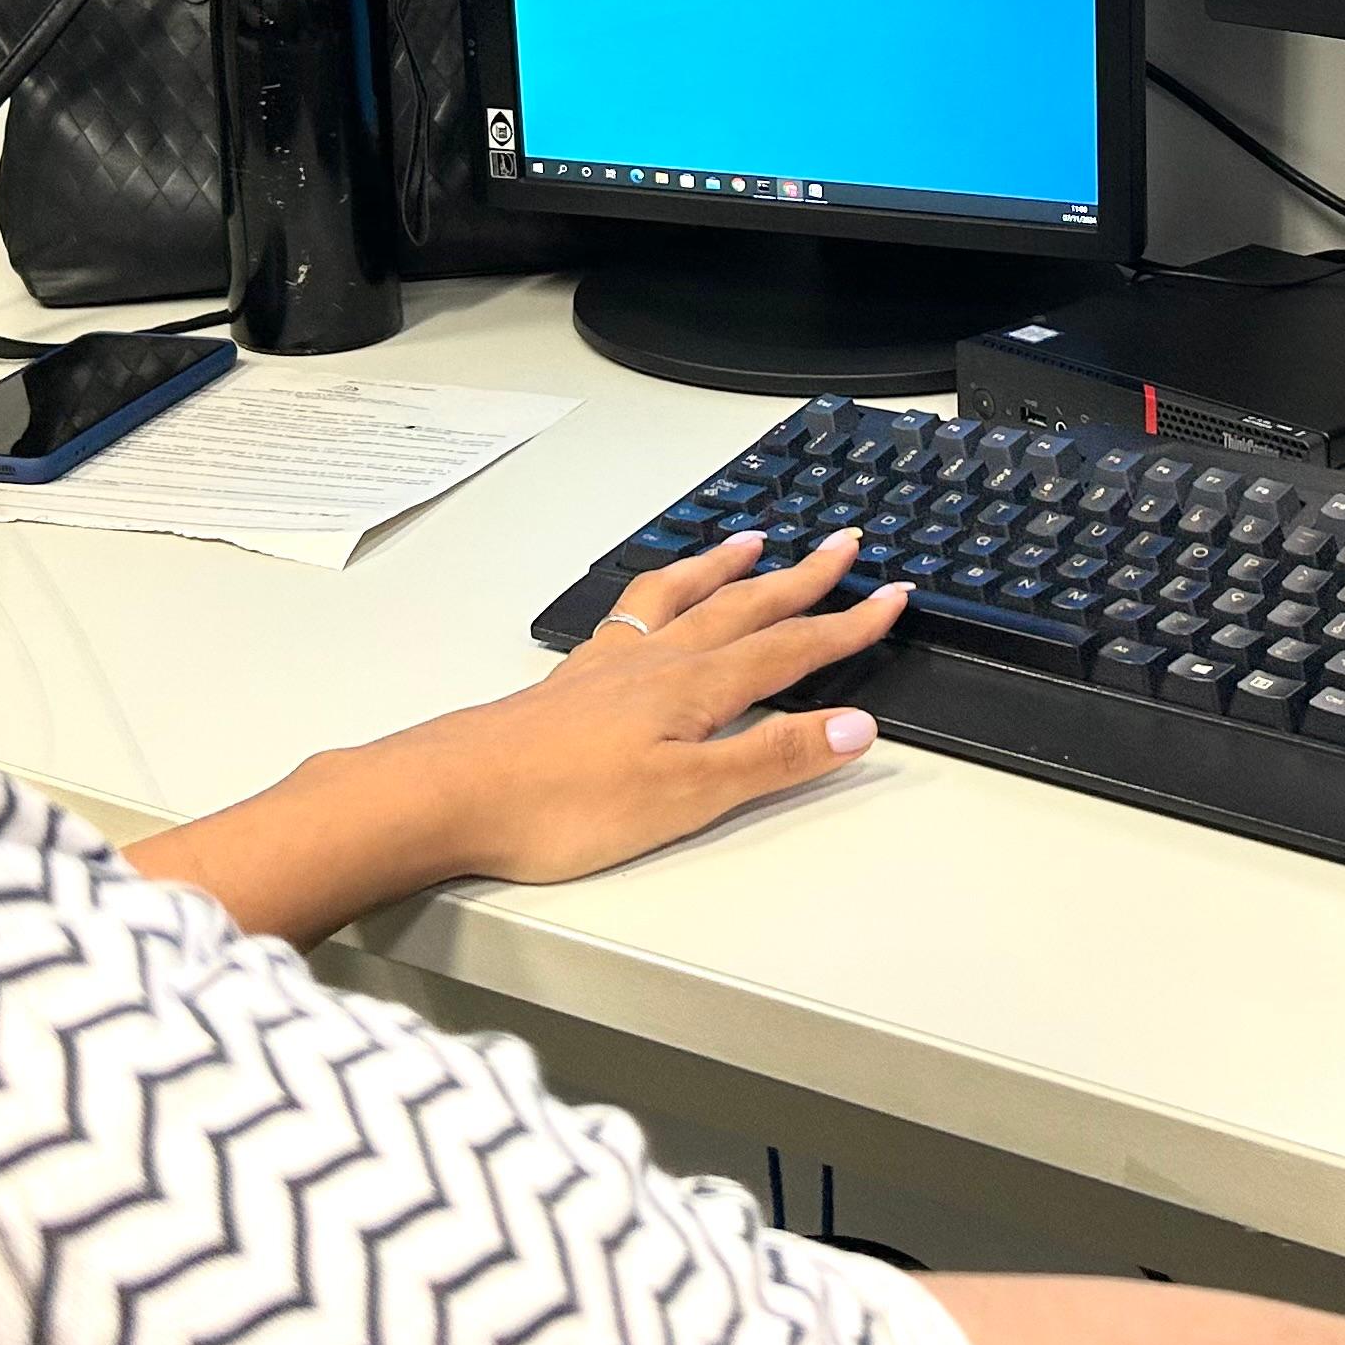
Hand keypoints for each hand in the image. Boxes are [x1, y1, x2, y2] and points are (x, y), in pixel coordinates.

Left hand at [397, 531, 909, 885]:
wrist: (451, 791)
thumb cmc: (565, 805)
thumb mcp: (688, 796)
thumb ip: (771, 759)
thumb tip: (856, 726)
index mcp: (695, 688)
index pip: (790, 649)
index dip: (847, 626)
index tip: (893, 596)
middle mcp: (658, 661)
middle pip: (744, 608)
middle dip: (802, 579)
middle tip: (845, 544)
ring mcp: (611, 665)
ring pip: (683, 598)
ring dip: (726, 567)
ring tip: (755, 540)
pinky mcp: (572, 680)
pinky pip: (634, 612)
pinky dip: (661, 590)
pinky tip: (654, 599)